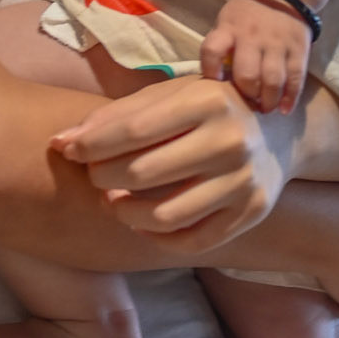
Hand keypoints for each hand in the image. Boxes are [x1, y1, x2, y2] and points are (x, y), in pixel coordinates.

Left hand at [48, 78, 287, 252]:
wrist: (277, 132)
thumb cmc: (207, 109)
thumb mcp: (170, 96)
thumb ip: (117, 115)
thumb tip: (61, 143)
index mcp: (207, 100)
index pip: (133, 129)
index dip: (91, 145)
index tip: (69, 151)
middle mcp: (231, 140)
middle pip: (142, 174)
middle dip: (104, 179)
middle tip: (96, 177)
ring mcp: (243, 180)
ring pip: (164, 215)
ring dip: (125, 213)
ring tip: (114, 202)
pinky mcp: (250, 213)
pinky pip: (191, 241)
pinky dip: (156, 237)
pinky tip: (142, 222)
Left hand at [201, 0, 310, 113]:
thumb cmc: (248, 13)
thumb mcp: (227, 20)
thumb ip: (222, 45)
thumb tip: (217, 80)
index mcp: (229, 29)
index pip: (212, 50)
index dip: (210, 71)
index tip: (214, 83)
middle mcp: (252, 37)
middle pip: (246, 74)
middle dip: (246, 94)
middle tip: (248, 103)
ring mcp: (277, 44)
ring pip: (272, 80)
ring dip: (268, 100)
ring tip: (265, 108)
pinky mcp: (298, 49)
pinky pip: (295, 78)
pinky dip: (290, 97)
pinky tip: (284, 109)